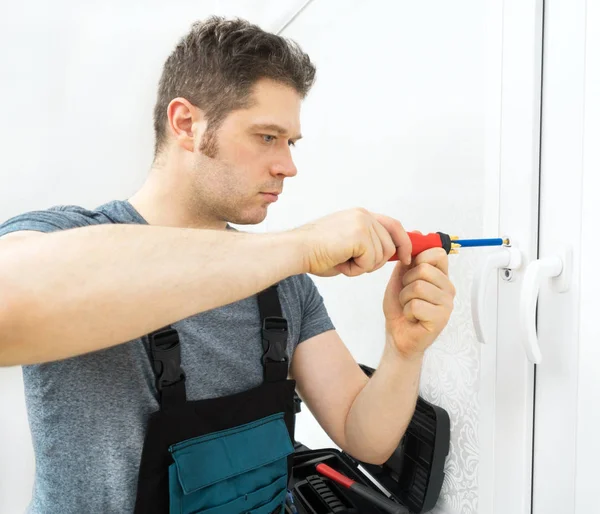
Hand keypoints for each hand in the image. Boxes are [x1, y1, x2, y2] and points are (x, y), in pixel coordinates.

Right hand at [293, 208, 411, 276]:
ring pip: (381, 256)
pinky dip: (355, 270)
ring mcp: (363, 223)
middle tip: (353, 265)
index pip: (394, 226)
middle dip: (377, 262)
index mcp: (360, 215)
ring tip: (341, 261)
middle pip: (391, 245)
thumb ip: (367, 244)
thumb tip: (390, 255)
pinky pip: (370, 261)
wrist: (296, 250)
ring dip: (362, 267)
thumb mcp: (347, 245)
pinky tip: (339, 263)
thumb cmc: (315, 252)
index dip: (404, 243)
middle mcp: (364, 215)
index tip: (407, 257)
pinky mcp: (360, 235)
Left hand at [383, 247, 455, 358]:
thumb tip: (416, 233)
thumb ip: (408, 259)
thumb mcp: (400, 278)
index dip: (419, 259)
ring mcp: (447, 304)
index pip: (438, 253)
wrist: (397, 335)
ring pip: (418, 287)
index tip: (410, 272)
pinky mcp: (441, 319)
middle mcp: (448, 288)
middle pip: (424, 269)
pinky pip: (416, 305)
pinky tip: (412, 317)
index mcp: (440, 276)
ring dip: (405, 298)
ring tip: (409, 306)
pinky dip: (407, 311)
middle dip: (406, 282)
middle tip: (407, 295)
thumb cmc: (400, 308)